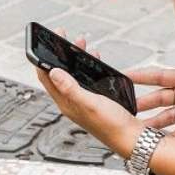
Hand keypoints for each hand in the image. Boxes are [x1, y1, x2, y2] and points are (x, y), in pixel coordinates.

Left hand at [35, 35, 141, 156]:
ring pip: (72, 75)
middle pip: (58, 73)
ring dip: (74, 58)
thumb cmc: (113, 124)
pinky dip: (86, 67)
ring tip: (81, 44)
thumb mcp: (90, 103)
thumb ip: (71, 88)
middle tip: (65, 36)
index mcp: (66, 103)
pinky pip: (84, 79)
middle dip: (60, 53)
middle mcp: (70, 102)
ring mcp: (82, 101)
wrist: (131, 138)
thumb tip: (52, 71)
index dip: (42, 57)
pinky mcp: (93, 100)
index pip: (45, 77)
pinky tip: (94, 61)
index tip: (48, 39)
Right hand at [129, 68, 174, 139]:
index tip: (124, 76)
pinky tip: (161, 144)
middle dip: (143, 104)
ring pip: (167, 118)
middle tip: (128, 110)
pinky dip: (172, 140)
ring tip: (140, 131)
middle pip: (159, 99)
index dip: (141, 76)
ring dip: (154, 124)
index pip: (159, 76)